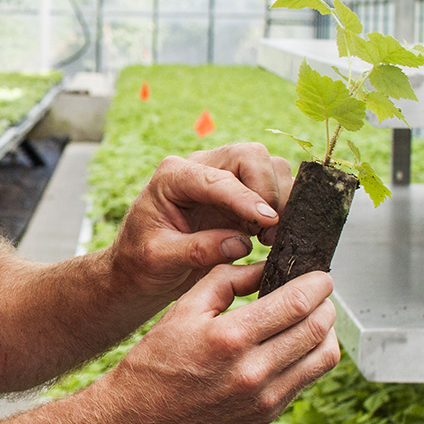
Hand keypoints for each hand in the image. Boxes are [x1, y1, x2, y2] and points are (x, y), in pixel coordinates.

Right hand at [95, 263, 339, 423]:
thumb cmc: (158, 360)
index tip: (321, 275)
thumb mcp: (184, 308)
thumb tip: (264, 267)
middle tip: (320, 292)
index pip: (296, 304)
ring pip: (322, 359)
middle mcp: (252, 371)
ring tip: (314, 317)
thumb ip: (227, 280)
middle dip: (326, 304)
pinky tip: (296, 343)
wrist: (139, 420)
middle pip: (317, 329)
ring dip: (327, 332)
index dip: (318, 284)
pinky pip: (306, 381)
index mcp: (230, 338)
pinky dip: (311, 357)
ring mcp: (263, 399)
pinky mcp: (266, 415)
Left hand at [109, 142, 292, 303]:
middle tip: (267, 232)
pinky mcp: (241, 194)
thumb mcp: (159, 258)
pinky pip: (275, 185)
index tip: (267, 220)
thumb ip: (197, 250)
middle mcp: (201, 167)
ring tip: (267, 238)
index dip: (246, 197)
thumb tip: (240, 243)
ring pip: (269, 166)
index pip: (218, 177)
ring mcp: (224, 178)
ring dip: (279, 199)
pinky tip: (270, 235)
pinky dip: (283, 205)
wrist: (140, 267)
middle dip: (268, 190)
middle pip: (251, 155)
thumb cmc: (141, 260)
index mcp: (173, 176)